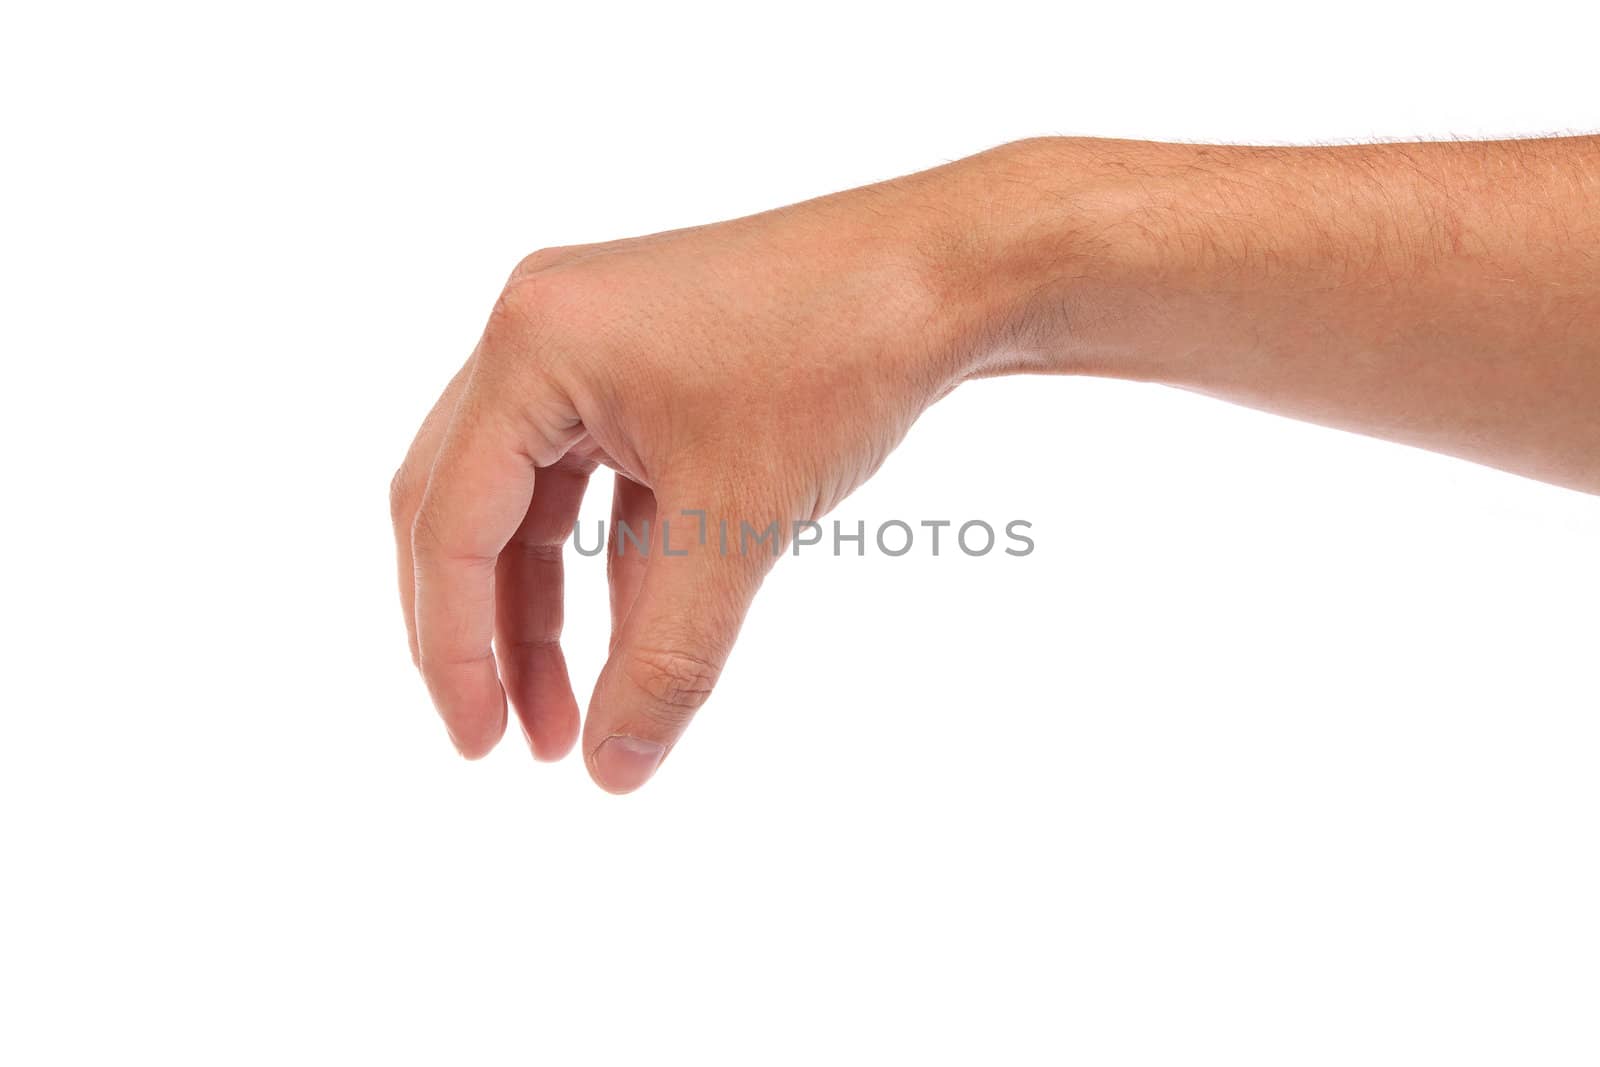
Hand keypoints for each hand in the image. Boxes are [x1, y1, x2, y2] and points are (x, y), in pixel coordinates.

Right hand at [389, 171, 980, 791]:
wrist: (945, 272)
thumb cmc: (839, 362)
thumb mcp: (739, 523)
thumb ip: (667, 658)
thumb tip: (613, 773)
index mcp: (532, 348)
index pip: (451, 524)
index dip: (452, 649)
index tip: (479, 747)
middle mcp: (540, 330)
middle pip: (469, 508)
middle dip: (488, 632)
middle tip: (507, 739)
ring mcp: (591, 338)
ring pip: (533, 499)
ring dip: (547, 605)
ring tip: (568, 714)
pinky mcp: (644, 358)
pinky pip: (599, 477)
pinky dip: (611, 560)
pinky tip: (635, 640)